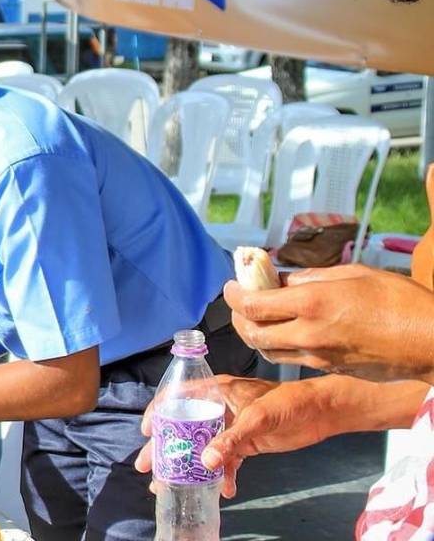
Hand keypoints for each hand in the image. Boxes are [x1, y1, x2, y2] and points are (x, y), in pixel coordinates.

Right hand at [135, 375, 279, 497]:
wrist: (321, 412)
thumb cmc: (288, 402)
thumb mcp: (257, 418)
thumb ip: (231, 440)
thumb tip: (205, 462)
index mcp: (215, 391)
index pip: (177, 398)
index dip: (158, 413)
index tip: (147, 433)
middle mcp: (217, 408)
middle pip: (184, 427)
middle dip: (166, 448)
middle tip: (148, 467)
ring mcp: (230, 428)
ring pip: (202, 447)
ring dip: (190, 466)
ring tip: (174, 486)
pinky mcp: (245, 444)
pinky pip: (227, 462)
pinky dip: (224, 476)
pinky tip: (223, 490)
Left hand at [226, 268, 433, 382]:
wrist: (432, 341)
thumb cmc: (400, 299)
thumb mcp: (352, 274)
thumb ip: (310, 277)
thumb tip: (282, 280)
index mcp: (311, 303)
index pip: (252, 305)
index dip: (233, 295)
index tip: (231, 285)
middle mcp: (308, 333)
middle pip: (252, 334)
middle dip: (238, 318)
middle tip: (239, 302)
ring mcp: (319, 356)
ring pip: (268, 352)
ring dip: (255, 335)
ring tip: (258, 317)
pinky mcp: (331, 369)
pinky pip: (293, 359)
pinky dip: (280, 345)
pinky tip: (288, 330)